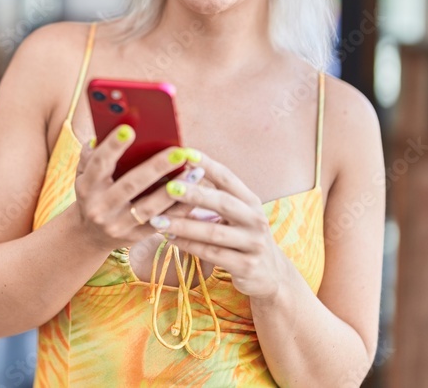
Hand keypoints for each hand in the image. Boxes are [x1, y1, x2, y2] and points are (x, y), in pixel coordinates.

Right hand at [73, 124, 201, 250]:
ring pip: (150, 207)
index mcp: (87, 186)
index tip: (129, 129)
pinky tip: (194, 191)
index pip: (99, 164)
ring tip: (194, 171)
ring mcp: (119, 225)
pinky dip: (180, 208)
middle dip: (156, 167)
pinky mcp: (136, 236)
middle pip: (131, 185)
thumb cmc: (93, 192)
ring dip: (174, 189)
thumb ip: (95, 153)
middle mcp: (100, 207)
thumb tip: (113, 125)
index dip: (113, 147)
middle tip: (179, 151)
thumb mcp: (85, 174)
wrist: (90, 235)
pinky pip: (162, 222)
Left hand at [148, 150, 288, 299]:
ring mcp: (253, 243)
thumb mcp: (235, 216)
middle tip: (168, 188)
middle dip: (194, 194)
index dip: (207, 165)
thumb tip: (173, 179)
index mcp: (250, 201)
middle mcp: (255, 219)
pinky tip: (169, 240)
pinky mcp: (246, 266)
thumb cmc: (241, 238)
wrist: (270, 274)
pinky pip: (212, 254)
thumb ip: (211, 200)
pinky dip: (188, 246)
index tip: (185, 153)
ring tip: (158, 220)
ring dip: (183, 226)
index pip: (227, 178)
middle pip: (223, 203)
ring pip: (213, 232)